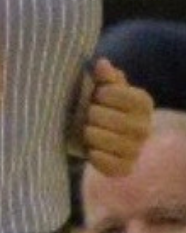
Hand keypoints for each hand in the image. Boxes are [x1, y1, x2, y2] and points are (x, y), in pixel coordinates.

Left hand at [77, 56, 152, 175]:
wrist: (102, 135)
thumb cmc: (103, 106)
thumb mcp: (104, 88)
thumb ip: (105, 76)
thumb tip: (102, 64)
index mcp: (143, 102)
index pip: (114, 93)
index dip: (100, 94)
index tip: (98, 96)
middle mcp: (144, 127)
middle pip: (104, 116)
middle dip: (90, 114)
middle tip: (89, 116)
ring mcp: (136, 149)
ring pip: (100, 138)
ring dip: (88, 133)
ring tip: (88, 130)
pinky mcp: (125, 168)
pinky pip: (103, 162)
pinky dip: (92, 154)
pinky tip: (91, 148)